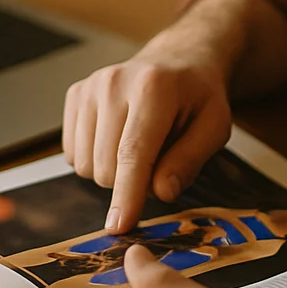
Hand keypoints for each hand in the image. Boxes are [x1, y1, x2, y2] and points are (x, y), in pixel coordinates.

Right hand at [63, 3, 236, 233]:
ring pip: (85, 164)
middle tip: (158, 162)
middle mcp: (114, 83)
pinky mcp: (75, 94)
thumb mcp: (214, 128)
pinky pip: (72, 153)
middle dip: (131, 183)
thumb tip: (160, 192)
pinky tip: (118, 139)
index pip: (133, 153)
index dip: (126, 194)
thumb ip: (189, 160)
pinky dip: (95, 158)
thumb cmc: (198, 98)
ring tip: (140, 147)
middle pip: (105, 166)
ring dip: (112, 172)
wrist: (178, 61)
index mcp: (154, 88)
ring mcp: (90, 87)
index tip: (119, 226)